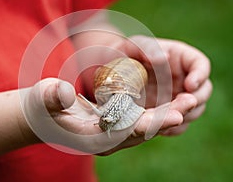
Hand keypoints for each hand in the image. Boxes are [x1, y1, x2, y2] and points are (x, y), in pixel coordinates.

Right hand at [22, 78, 195, 154]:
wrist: (41, 118)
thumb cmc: (41, 107)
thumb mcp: (42, 98)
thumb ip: (52, 96)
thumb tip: (64, 92)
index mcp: (89, 137)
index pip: (123, 132)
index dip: (149, 124)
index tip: (173, 117)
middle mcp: (104, 141)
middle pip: (140, 131)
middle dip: (166, 119)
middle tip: (191, 104)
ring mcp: (110, 136)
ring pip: (144, 128)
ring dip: (166, 116)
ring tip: (189, 102)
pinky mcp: (113, 128)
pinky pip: (139, 123)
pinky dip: (157, 114)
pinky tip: (173, 104)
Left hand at [118, 35, 212, 135]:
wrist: (113, 74)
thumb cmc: (125, 54)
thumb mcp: (133, 46)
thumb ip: (147, 48)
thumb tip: (164, 57)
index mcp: (180, 58)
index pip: (200, 64)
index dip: (200, 75)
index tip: (190, 85)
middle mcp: (183, 78)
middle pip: (203, 91)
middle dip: (196, 99)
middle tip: (181, 104)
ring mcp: (177, 97)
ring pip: (194, 110)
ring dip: (186, 115)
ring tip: (171, 117)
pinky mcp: (168, 112)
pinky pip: (179, 124)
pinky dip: (174, 127)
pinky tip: (161, 128)